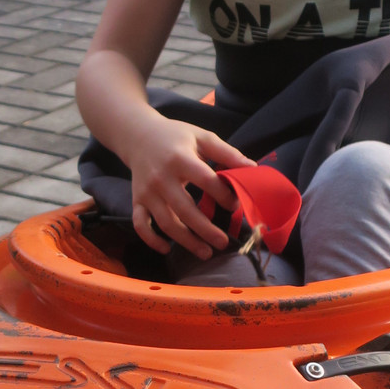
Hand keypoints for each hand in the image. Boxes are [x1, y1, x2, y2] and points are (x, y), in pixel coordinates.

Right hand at [126, 116, 253, 257]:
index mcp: (179, 159)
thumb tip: (252, 169)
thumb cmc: (175, 137)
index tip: (235, 205)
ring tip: (206, 252)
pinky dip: (151, 240)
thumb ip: (227, 152)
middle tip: (224, 243)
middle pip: (184, 209)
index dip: (223, 195)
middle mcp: (161, 178)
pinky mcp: (137, 201)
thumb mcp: (202, 137)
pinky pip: (141, 225)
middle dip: (205, 230)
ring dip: (186, 241)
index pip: (205, 180)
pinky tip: (166, 249)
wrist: (138, 135)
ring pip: (165, 222)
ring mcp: (147, 192)